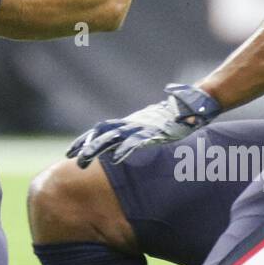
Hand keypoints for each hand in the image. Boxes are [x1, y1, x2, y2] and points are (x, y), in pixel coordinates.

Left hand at [67, 84, 221, 168]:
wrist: (193, 103)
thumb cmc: (176, 114)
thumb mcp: (153, 122)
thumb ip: (142, 130)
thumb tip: (133, 143)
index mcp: (130, 122)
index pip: (102, 130)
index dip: (86, 140)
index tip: (70, 151)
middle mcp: (132, 124)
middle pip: (102, 134)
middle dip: (86, 147)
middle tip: (70, 158)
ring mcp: (142, 127)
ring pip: (113, 138)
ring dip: (97, 150)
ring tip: (82, 161)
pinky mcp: (154, 131)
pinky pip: (137, 142)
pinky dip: (125, 150)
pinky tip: (114, 160)